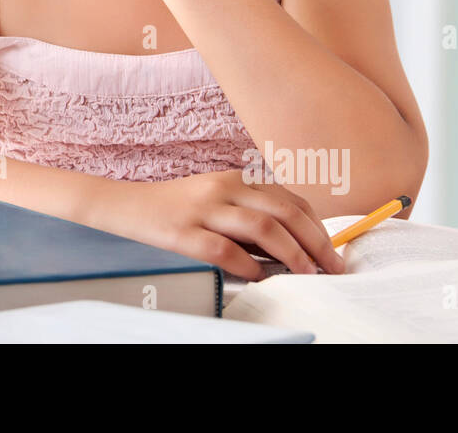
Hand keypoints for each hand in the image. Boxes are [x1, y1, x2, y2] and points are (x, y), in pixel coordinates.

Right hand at [98, 169, 346, 279]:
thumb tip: (293, 248)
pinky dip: (250, 265)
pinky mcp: (184, 232)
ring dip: (292, 253)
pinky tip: (261, 277)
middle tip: (332, 267)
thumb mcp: (216, 200)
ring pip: (262, 226)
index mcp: (235, 178)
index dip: (317, 226)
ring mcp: (203, 209)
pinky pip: (225, 249)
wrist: (125, 205)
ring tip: (307, 274)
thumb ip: (249, 214)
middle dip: (315, 241)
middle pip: (283, 211)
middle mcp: (223, 188)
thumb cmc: (175, 208)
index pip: (290, 199)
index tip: (332, 251)